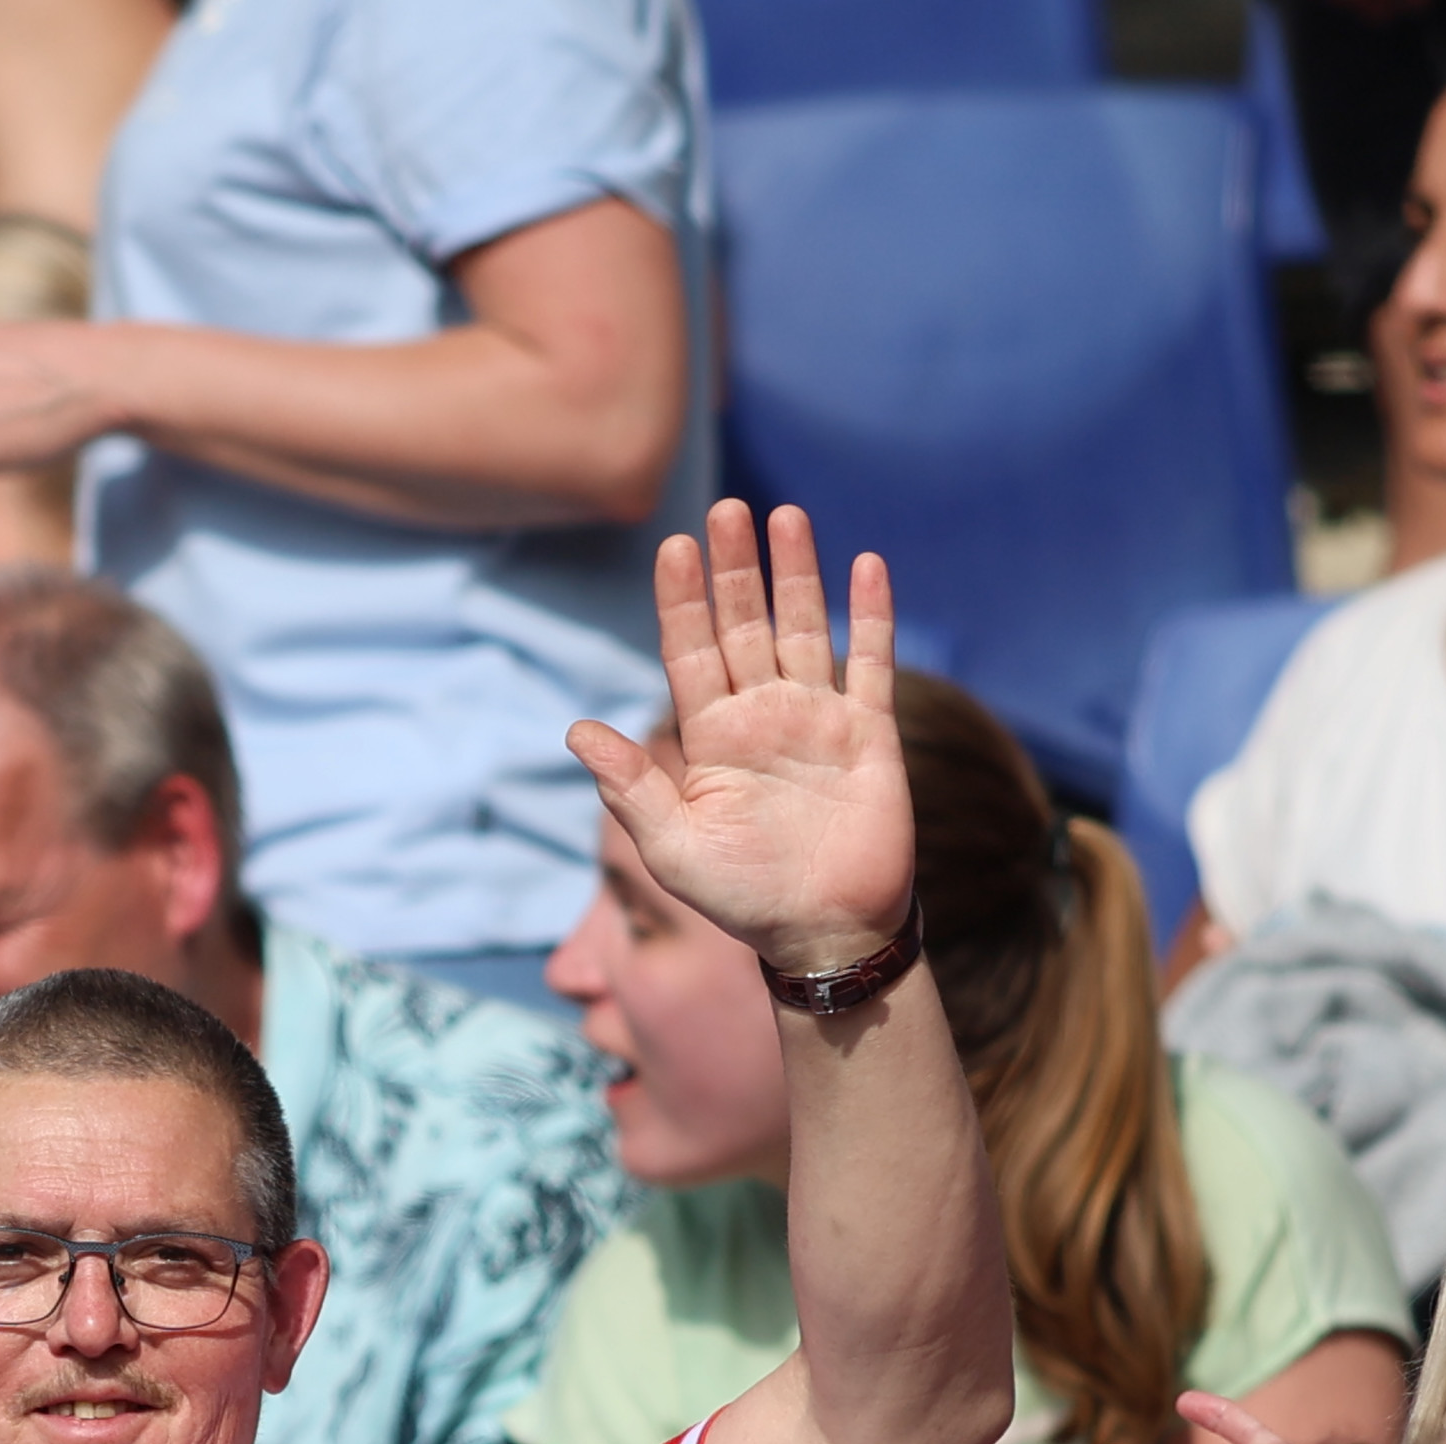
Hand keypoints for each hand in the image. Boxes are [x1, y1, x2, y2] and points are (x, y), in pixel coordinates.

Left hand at [570, 500, 913, 976]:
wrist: (823, 932)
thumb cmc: (742, 897)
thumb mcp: (672, 846)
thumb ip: (630, 786)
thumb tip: (575, 731)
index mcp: (711, 737)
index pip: (691, 652)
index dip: (682, 600)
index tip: (672, 548)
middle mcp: (762, 715)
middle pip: (744, 625)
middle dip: (734, 569)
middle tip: (725, 508)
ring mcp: (817, 718)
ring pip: (804, 627)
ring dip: (796, 573)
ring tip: (783, 515)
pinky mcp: (870, 732)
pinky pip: (870, 661)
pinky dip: (870, 613)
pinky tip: (865, 562)